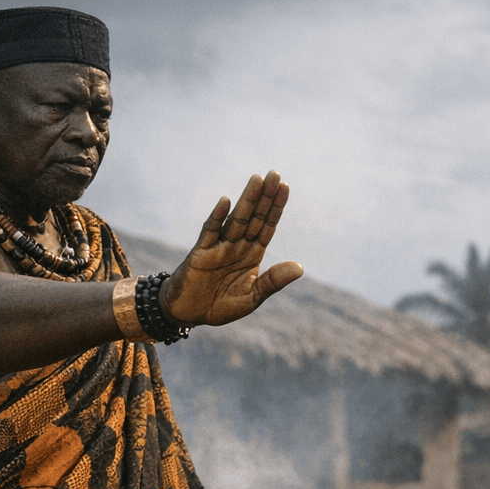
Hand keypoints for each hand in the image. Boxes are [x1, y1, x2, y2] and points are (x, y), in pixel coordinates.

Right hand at [161, 171, 303, 326]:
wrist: (189, 314)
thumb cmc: (221, 305)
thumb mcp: (252, 298)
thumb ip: (273, 282)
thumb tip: (300, 267)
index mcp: (252, 254)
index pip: (267, 226)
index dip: (276, 207)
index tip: (285, 187)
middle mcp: (237, 246)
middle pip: (255, 217)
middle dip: (265, 197)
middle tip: (275, 174)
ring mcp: (219, 247)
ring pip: (236, 219)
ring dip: (247, 200)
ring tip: (257, 179)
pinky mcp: (201, 252)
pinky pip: (210, 231)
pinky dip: (218, 217)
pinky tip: (226, 202)